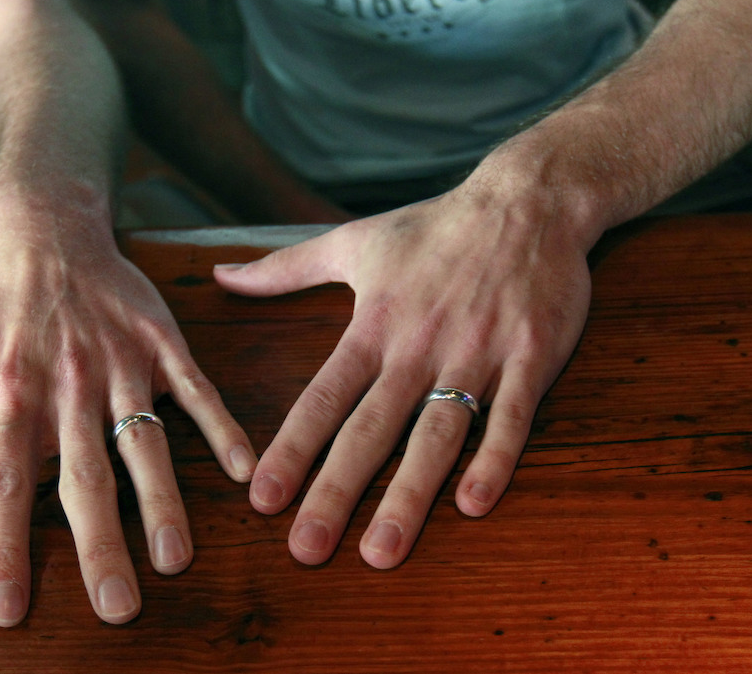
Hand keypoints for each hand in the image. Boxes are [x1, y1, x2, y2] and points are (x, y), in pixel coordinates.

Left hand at [0, 212, 255, 625]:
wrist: (47, 231)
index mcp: (9, 399)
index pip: (4, 489)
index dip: (4, 550)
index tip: (9, 610)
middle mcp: (66, 389)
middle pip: (83, 482)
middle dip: (100, 548)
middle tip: (117, 607)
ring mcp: (121, 366)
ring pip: (144, 445)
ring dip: (162, 503)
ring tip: (174, 558)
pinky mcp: (161, 344)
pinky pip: (195, 392)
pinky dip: (220, 429)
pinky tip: (241, 472)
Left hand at [214, 184, 592, 567]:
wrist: (528, 200)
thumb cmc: (433, 226)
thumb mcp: (353, 242)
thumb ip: (283, 268)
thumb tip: (220, 275)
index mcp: (375, 323)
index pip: (324, 396)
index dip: (293, 449)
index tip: (263, 501)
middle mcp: (420, 344)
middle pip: (373, 428)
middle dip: (337, 491)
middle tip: (307, 550)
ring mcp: (478, 351)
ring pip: (438, 432)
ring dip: (410, 494)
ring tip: (382, 550)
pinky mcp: (531, 355)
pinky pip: (513, 415)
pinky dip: (495, 458)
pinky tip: (473, 503)